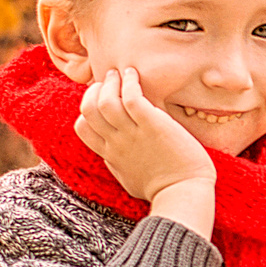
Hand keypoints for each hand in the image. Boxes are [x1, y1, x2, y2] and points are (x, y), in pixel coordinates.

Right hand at [74, 66, 215, 236]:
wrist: (183, 193)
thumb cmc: (162, 189)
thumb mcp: (129, 178)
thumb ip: (118, 163)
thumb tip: (111, 155)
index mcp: (110, 154)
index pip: (82, 127)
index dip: (87, 110)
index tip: (100, 100)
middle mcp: (117, 142)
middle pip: (89, 109)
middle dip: (94, 90)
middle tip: (108, 81)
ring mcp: (133, 134)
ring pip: (105, 100)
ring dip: (110, 82)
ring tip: (120, 73)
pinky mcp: (153, 125)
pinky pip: (131, 97)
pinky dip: (129, 82)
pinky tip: (134, 75)